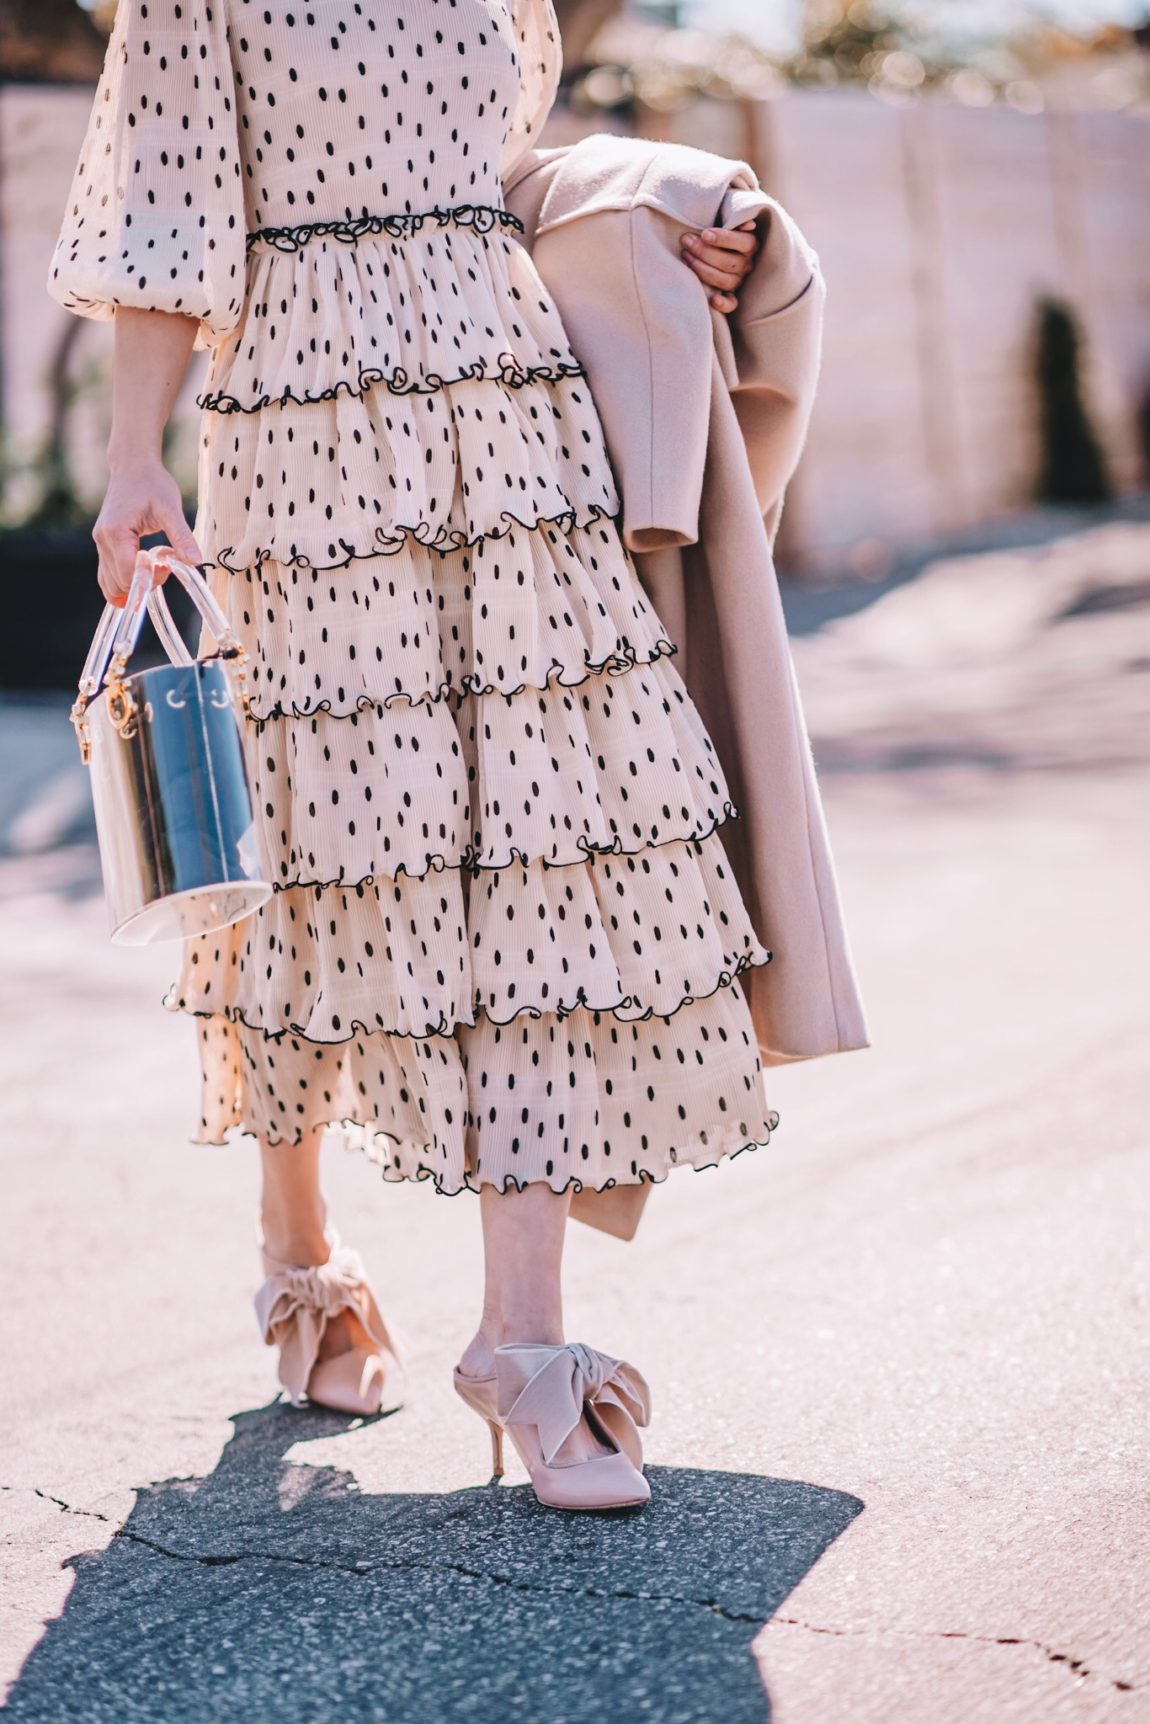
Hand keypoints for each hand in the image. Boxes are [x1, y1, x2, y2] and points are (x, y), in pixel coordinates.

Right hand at [93, 458, 201, 607]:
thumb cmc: (152, 483)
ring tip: (154, 564)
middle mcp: (102, 541)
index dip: (150, 579)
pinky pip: (108, 576)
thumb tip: (196, 562)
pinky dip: (125, 582)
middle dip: (145, 582)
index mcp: (115, 533)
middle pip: (119, 584)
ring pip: (111, 585)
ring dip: (135, 584)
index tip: (167, 563)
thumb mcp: (171, 508)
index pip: (128, 576)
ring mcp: (100, 545)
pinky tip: (144, 571)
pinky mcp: (104, 546)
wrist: (133, 467)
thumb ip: (182, 537)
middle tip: (164, 563)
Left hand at [679, 219, 759, 313]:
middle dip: (704, 252)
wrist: (711, 238)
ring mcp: (739, 280)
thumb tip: (748, 225)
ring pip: (725, 281)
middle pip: (729, 263)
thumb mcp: (726, 215)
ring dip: (703, 270)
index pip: (742, 243)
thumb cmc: (717, 224)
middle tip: (686, 241)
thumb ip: (735, 216)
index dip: (723, 239)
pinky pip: (732, 304)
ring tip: (686, 256)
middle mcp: (747, 264)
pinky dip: (724, 304)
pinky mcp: (731, 295)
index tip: (704, 234)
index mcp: (751, 244)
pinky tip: (713, 300)